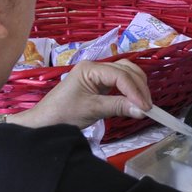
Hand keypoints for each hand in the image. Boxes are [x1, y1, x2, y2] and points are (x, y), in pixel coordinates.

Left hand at [17, 60, 150, 128]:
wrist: (43, 124)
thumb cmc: (63, 114)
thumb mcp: (92, 110)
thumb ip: (118, 107)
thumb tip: (143, 110)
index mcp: (90, 68)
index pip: (120, 75)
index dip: (135, 90)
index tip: (146, 107)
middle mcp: (95, 67)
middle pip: (126, 70)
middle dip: (139, 87)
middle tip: (148, 107)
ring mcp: (97, 74)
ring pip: (126, 74)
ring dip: (137, 87)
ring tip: (143, 104)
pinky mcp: (99, 84)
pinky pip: (120, 82)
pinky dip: (130, 90)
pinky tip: (134, 101)